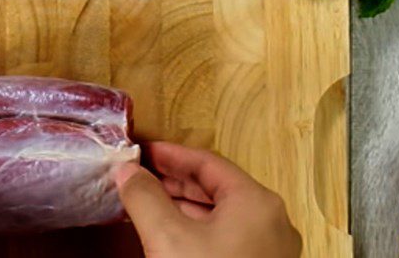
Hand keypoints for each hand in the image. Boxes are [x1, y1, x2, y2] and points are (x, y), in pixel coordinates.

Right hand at [116, 142, 300, 257]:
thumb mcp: (167, 237)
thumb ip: (145, 197)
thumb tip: (128, 171)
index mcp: (255, 202)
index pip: (207, 162)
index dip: (170, 154)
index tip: (143, 150)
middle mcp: (270, 221)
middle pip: (215, 187)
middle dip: (173, 180)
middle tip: (139, 174)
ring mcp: (269, 249)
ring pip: (220, 214)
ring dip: (182, 205)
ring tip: (146, 201)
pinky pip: (226, 237)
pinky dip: (195, 229)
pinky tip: (168, 233)